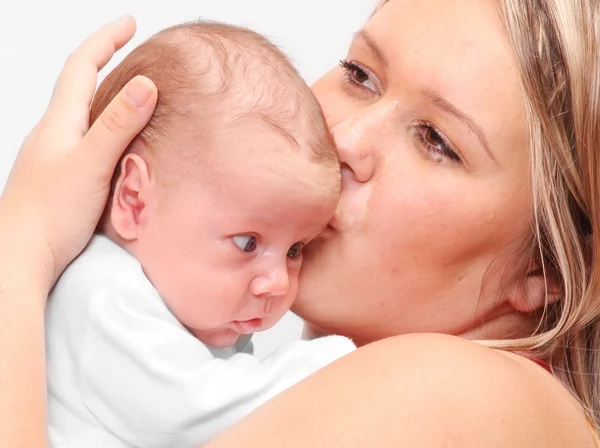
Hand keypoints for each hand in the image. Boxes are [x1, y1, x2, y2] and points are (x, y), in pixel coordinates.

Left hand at [0, 16, 156, 291]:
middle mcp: (54, 132)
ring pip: (83, 111)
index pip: (82, 66)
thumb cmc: (49, 214)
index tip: (130, 23)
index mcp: (60, 122)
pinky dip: (106, 124)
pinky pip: (86, 136)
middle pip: (80, 83)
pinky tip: (117, 139)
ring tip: (133, 89)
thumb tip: (145, 84)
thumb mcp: (89, 163)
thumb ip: (117, 124)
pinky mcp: (62, 174)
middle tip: (132, 48)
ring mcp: (56, 153)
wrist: (20, 256)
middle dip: (106, 59)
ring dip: (107, 91)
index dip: (107, 39)